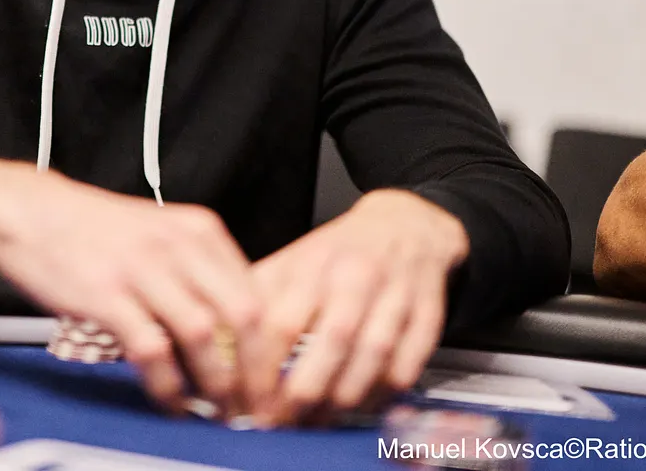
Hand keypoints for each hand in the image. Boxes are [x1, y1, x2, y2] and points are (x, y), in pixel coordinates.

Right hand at [0, 159, 270, 415]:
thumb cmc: (91, 230)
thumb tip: (234, 334)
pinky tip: (171, 403)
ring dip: (217, 385)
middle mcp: (178, 245)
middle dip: (257, 372)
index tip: (271, 381)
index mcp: (199, 230)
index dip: (273, 346)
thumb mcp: (159, 235)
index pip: (258, 293)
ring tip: (217, 412)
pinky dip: (168, 386)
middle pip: (245, 316)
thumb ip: (197, 275)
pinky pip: (152, 350)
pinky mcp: (106, 294)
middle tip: (256, 407)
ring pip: (205, 336)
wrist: (27, 210)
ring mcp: (142, 269)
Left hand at [251, 189, 467, 425]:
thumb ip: (258, 296)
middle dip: (305, 391)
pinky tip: (360, 405)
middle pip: (332, 340)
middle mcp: (356, 277)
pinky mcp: (427, 315)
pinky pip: (408, 363)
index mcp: (314, 264)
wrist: (405, 224)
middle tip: (283, 420)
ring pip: (373, 355)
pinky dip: (384, 392)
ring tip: (317, 420)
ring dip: (343, 397)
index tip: (249, 398)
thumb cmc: (341, 250)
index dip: (262, 368)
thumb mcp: (293, 260)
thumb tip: (218, 336)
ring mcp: (396, 295)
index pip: (282, 321)